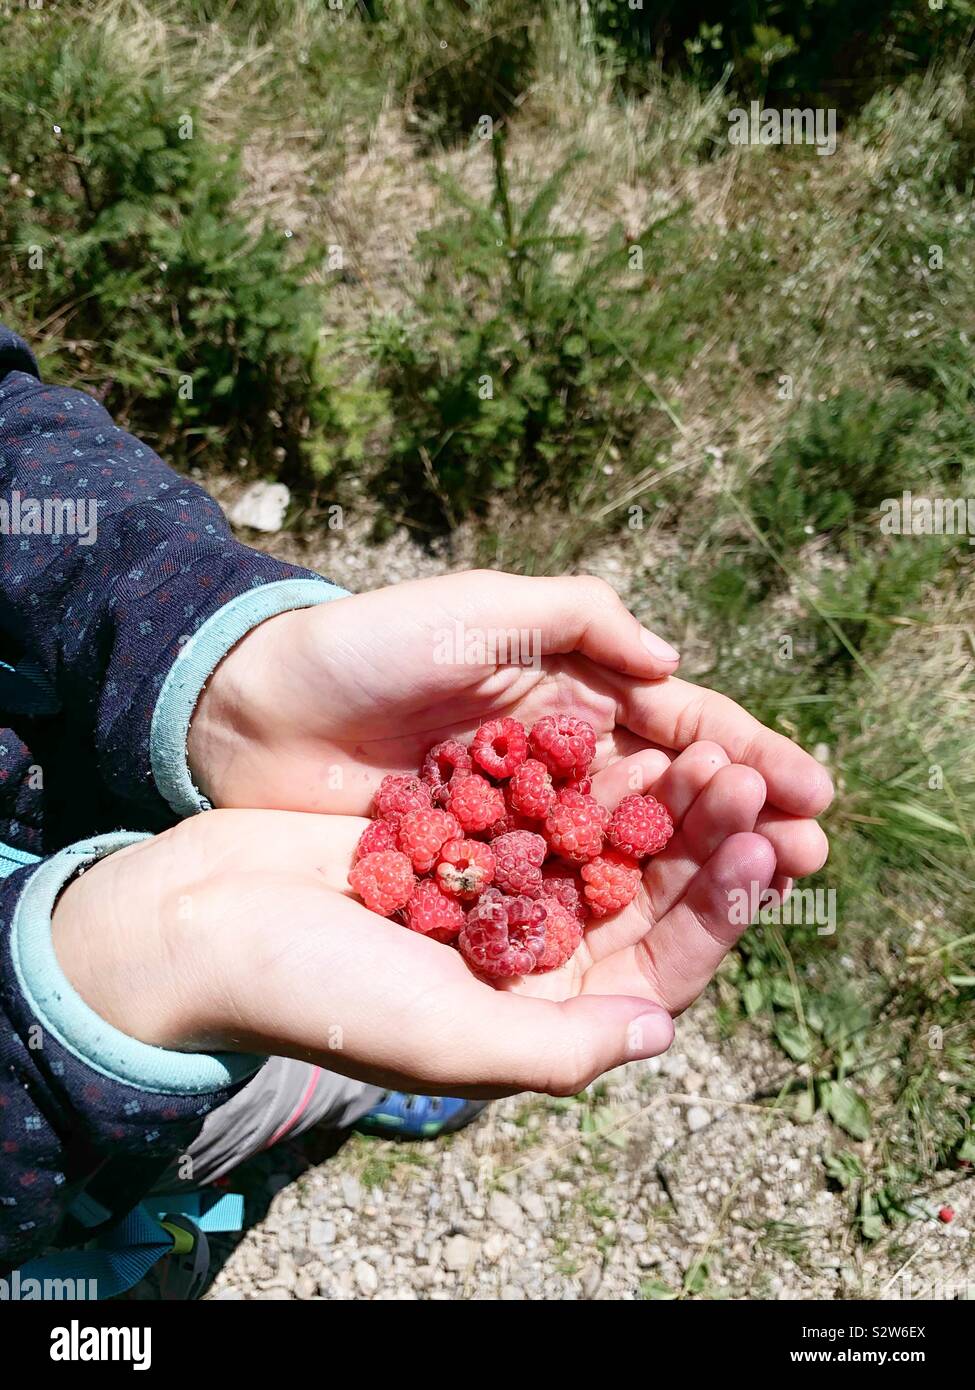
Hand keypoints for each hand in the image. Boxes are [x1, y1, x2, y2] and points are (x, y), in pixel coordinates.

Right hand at [51, 753, 774, 1097]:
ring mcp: (496, 891)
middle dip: (703, 841)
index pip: (658, 968)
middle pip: (643, 897)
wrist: (204, 923)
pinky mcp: (462, 835)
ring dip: (658, 800)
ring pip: (605, 844)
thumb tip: (661, 1035)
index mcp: (537, 1015)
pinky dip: (588, 772)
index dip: (719, 913)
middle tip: (751, 778)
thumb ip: (558, 1046)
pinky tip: (627, 729)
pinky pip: (547, 800)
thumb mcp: (445, 1039)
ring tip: (708, 745)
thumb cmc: (317, 995)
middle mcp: (528, 957)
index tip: (764, 853)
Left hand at [188, 571, 831, 884]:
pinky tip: (662, 928)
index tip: (810, 789)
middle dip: (740, 819)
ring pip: (627, 850)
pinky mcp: (477, 871)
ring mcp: (520, 823)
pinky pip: (561, 892)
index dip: (745, 753)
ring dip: (697, 869)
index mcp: (566, 691)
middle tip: (808, 851)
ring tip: (763, 888)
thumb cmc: (363, 648)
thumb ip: (577, 620)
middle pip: (668, 795)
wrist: (250, 711)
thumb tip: (674, 665)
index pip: (677, 723)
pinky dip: (615, 907)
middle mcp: (557, 761)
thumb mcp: (476, 611)